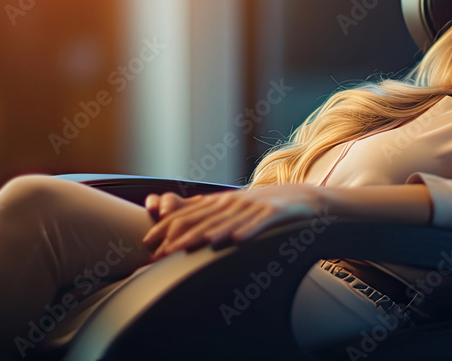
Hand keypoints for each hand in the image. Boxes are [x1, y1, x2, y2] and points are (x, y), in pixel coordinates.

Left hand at [141, 184, 326, 261]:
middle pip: (203, 219)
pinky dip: (249, 230)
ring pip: (228, 222)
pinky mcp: (276, 213)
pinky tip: (238, 240)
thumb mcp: (234, 209)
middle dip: (180, 235)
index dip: (167, 227)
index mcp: (221, 202)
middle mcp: (234, 202)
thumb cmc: (265, 208)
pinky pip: (261, 223)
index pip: (188, 213)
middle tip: (162, 252)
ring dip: (209, 235)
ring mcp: (255, 207)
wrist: (303, 199)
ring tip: (192, 246)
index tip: (148, 242)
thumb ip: (209, 215)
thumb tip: (180, 227)